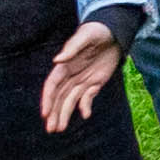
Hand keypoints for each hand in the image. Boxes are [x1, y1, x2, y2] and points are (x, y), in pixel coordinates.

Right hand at [38, 20, 127, 137]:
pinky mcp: (95, 83)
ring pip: (70, 101)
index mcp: (65, 65)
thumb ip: (72, 47)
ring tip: (59, 129)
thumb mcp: (86, 36)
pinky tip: (86, 114)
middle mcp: (71, 75)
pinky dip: (86, 106)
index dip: (48, 99)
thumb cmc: (97, 31)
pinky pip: (88, 97)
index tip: (45, 113)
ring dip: (65, 114)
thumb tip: (57, 60)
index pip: (52, 85)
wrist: (114, 32)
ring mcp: (82, 80)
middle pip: (59, 97)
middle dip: (54, 113)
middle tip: (51, 129)